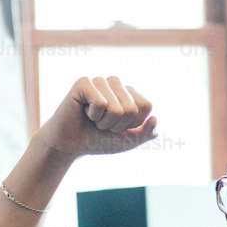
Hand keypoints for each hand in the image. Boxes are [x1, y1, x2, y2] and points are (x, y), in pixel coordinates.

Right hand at [35, 75, 157, 158]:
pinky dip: (93, 116)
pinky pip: (100, 103)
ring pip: (116, 108)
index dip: (134, 124)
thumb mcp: (127, 141)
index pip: (146, 106)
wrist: (71, 145)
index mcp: (129, 93)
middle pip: (132, 108)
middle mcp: (115, 83)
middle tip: (103, 125)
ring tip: (94, 120)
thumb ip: (146, 133)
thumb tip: (156, 119)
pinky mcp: (84, 82)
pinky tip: (84, 112)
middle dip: (118, 126)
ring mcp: (100, 81)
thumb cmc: (99, 141)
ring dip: (105, 123)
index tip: (119, 127)